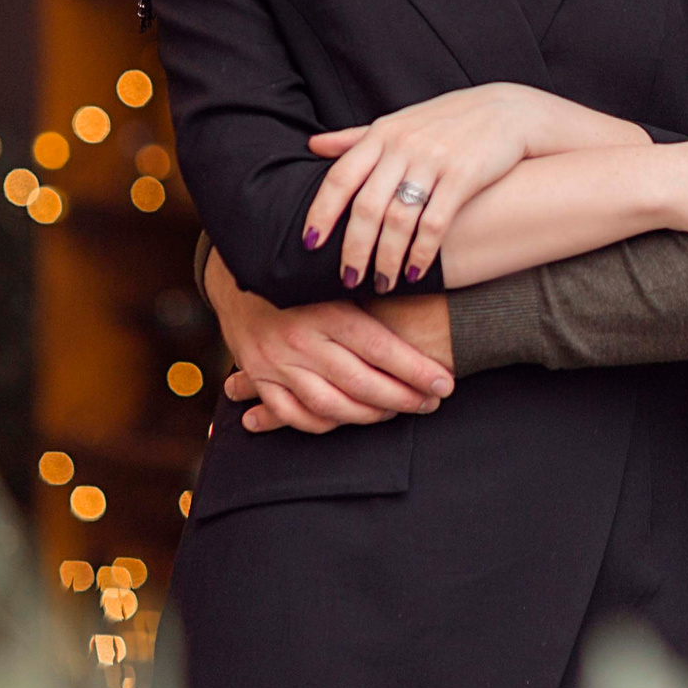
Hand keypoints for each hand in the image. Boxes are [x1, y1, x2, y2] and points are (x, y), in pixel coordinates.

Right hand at [205, 251, 453, 433]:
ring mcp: (276, 361)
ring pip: (330, 405)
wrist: (242, 264)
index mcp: (326, 310)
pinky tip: (347, 420)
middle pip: (361, 383)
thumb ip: (371, 293)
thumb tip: (423, 307)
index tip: (445, 384)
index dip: (416, 371)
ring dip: (368, 416)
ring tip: (395, 412)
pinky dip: (322, 423)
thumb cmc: (304, 269)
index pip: (380, 349)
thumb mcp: (338, 273)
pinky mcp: (259, 375)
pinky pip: (292, 413)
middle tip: (431, 403)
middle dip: (403, 398)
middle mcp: (301, 339)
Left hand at [306, 84, 647, 293]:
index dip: (321, 213)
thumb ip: (356, 137)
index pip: (339, 177)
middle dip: (354, 249)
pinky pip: (434, 224)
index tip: (310, 244)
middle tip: (349, 279)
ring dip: (387, 258)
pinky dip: (422, 253)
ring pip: (398, 220)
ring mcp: (434, 161)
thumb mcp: (399, 123)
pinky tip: (417, 272)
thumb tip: (312, 146)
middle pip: (366, 207)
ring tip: (382, 282)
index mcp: (382, 134)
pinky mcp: (463, 177)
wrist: (508, 112)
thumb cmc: (447, 121)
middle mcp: (403, 146)